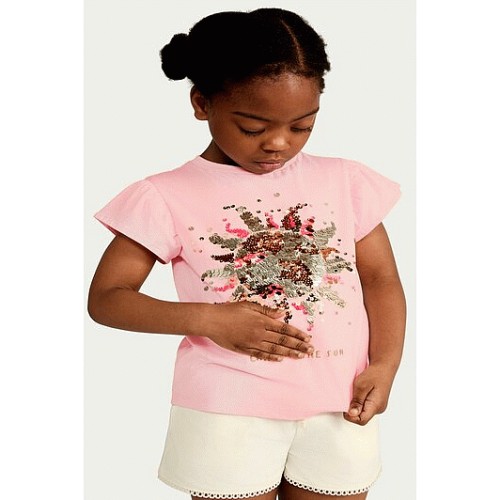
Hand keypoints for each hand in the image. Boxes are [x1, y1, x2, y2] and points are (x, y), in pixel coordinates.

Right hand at [199, 301, 313, 361]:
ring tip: (300, 356)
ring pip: (274, 349)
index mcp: (262, 320)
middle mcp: (259, 333)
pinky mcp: (244, 349)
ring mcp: (252, 342)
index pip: (284, 329)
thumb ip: (266, 310)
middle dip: (298, 345)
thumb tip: (282, 313)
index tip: (308, 338)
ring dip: (289, 353)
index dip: (297, 334)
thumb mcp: (248, 305)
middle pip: (283, 340)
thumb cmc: (229, 310)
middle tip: (310, 350)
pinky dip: (271, 358)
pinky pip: (261, 355)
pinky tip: (280, 359)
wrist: (211, 320)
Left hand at [343, 364, 395, 424]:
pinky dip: (360, 401)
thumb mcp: (361, 385)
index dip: (351, 416)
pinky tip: (359, 393)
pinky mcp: (377, 402)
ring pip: (363, 412)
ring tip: (355, 393)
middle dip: (353, 409)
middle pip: (362, 417)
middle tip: (350, 396)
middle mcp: (379, 408)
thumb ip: (357, 401)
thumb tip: (352, 414)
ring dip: (356, 405)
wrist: (384, 366)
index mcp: (376, 406)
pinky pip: (366, 406)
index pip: (362, 420)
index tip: (345, 406)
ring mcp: (378, 406)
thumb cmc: (375, 373)